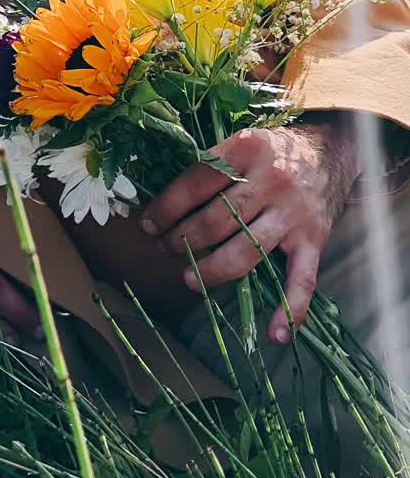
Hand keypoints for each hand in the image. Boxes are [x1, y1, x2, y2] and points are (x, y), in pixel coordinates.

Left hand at [140, 120, 360, 343]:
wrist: (330, 152)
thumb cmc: (272, 152)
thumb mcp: (240, 144)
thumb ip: (208, 169)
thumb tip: (160, 204)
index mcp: (246, 149)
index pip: (196, 183)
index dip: (166, 208)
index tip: (148, 225)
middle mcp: (271, 180)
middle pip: (217, 220)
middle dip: (184, 239)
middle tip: (167, 248)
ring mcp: (293, 213)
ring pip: (246, 251)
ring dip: (212, 270)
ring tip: (189, 279)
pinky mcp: (314, 239)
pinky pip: (303, 280)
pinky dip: (290, 308)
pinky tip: (275, 333)